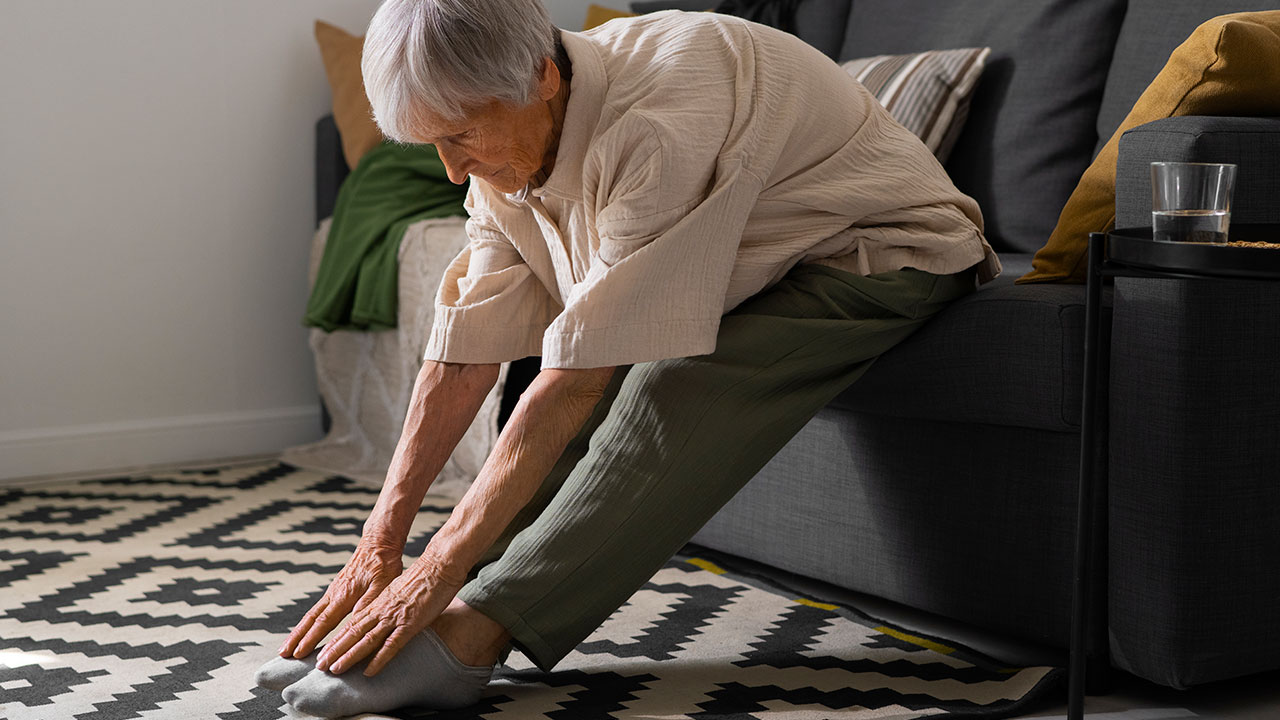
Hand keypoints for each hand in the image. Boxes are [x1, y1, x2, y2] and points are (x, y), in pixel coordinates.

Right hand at [279, 540, 403, 659]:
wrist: (377, 543)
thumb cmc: (382, 564)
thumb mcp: (382, 585)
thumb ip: (368, 604)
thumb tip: (353, 624)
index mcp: (344, 595)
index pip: (323, 622)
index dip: (311, 639)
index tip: (299, 654)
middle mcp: (334, 594)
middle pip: (310, 619)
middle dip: (296, 638)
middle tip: (283, 654)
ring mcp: (333, 591)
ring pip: (312, 614)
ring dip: (299, 631)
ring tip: (289, 645)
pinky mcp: (336, 588)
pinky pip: (318, 608)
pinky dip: (309, 622)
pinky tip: (307, 629)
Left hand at [315, 549, 465, 676]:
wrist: (439, 565)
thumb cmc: (425, 577)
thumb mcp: (399, 590)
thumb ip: (388, 604)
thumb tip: (383, 615)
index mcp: (379, 602)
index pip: (352, 623)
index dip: (337, 639)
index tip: (325, 651)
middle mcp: (382, 610)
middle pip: (353, 632)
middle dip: (335, 650)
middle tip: (319, 665)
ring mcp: (395, 617)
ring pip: (366, 639)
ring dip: (349, 656)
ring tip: (334, 669)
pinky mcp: (410, 623)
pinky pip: (391, 645)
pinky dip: (378, 659)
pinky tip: (368, 672)